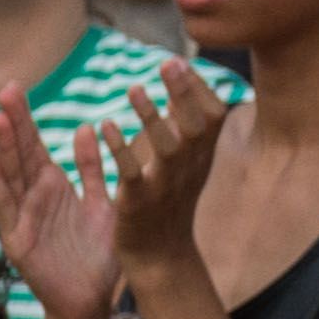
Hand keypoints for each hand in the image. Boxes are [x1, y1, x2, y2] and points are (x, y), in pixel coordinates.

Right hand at [0, 93, 119, 318]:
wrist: (93, 301)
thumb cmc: (98, 256)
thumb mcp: (103, 204)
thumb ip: (94, 168)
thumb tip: (86, 127)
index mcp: (53, 187)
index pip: (35, 146)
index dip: (25, 118)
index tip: (17, 88)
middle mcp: (33, 198)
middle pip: (20, 154)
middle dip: (13, 123)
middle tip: (6, 89)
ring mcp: (23, 218)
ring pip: (11, 176)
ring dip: (3, 147)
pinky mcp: (18, 240)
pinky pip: (6, 207)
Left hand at [91, 62, 227, 277]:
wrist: (160, 256)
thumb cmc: (170, 202)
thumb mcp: (185, 162)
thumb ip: (183, 126)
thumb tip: (182, 85)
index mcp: (201, 157)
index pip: (212, 117)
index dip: (200, 89)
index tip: (182, 61)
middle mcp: (189, 168)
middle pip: (197, 126)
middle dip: (185, 93)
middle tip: (170, 62)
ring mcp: (166, 186)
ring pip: (168, 148)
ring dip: (150, 117)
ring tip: (132, 89)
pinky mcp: (139, 203)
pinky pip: (132, 174)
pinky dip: (120, 150)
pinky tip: (106, 126)